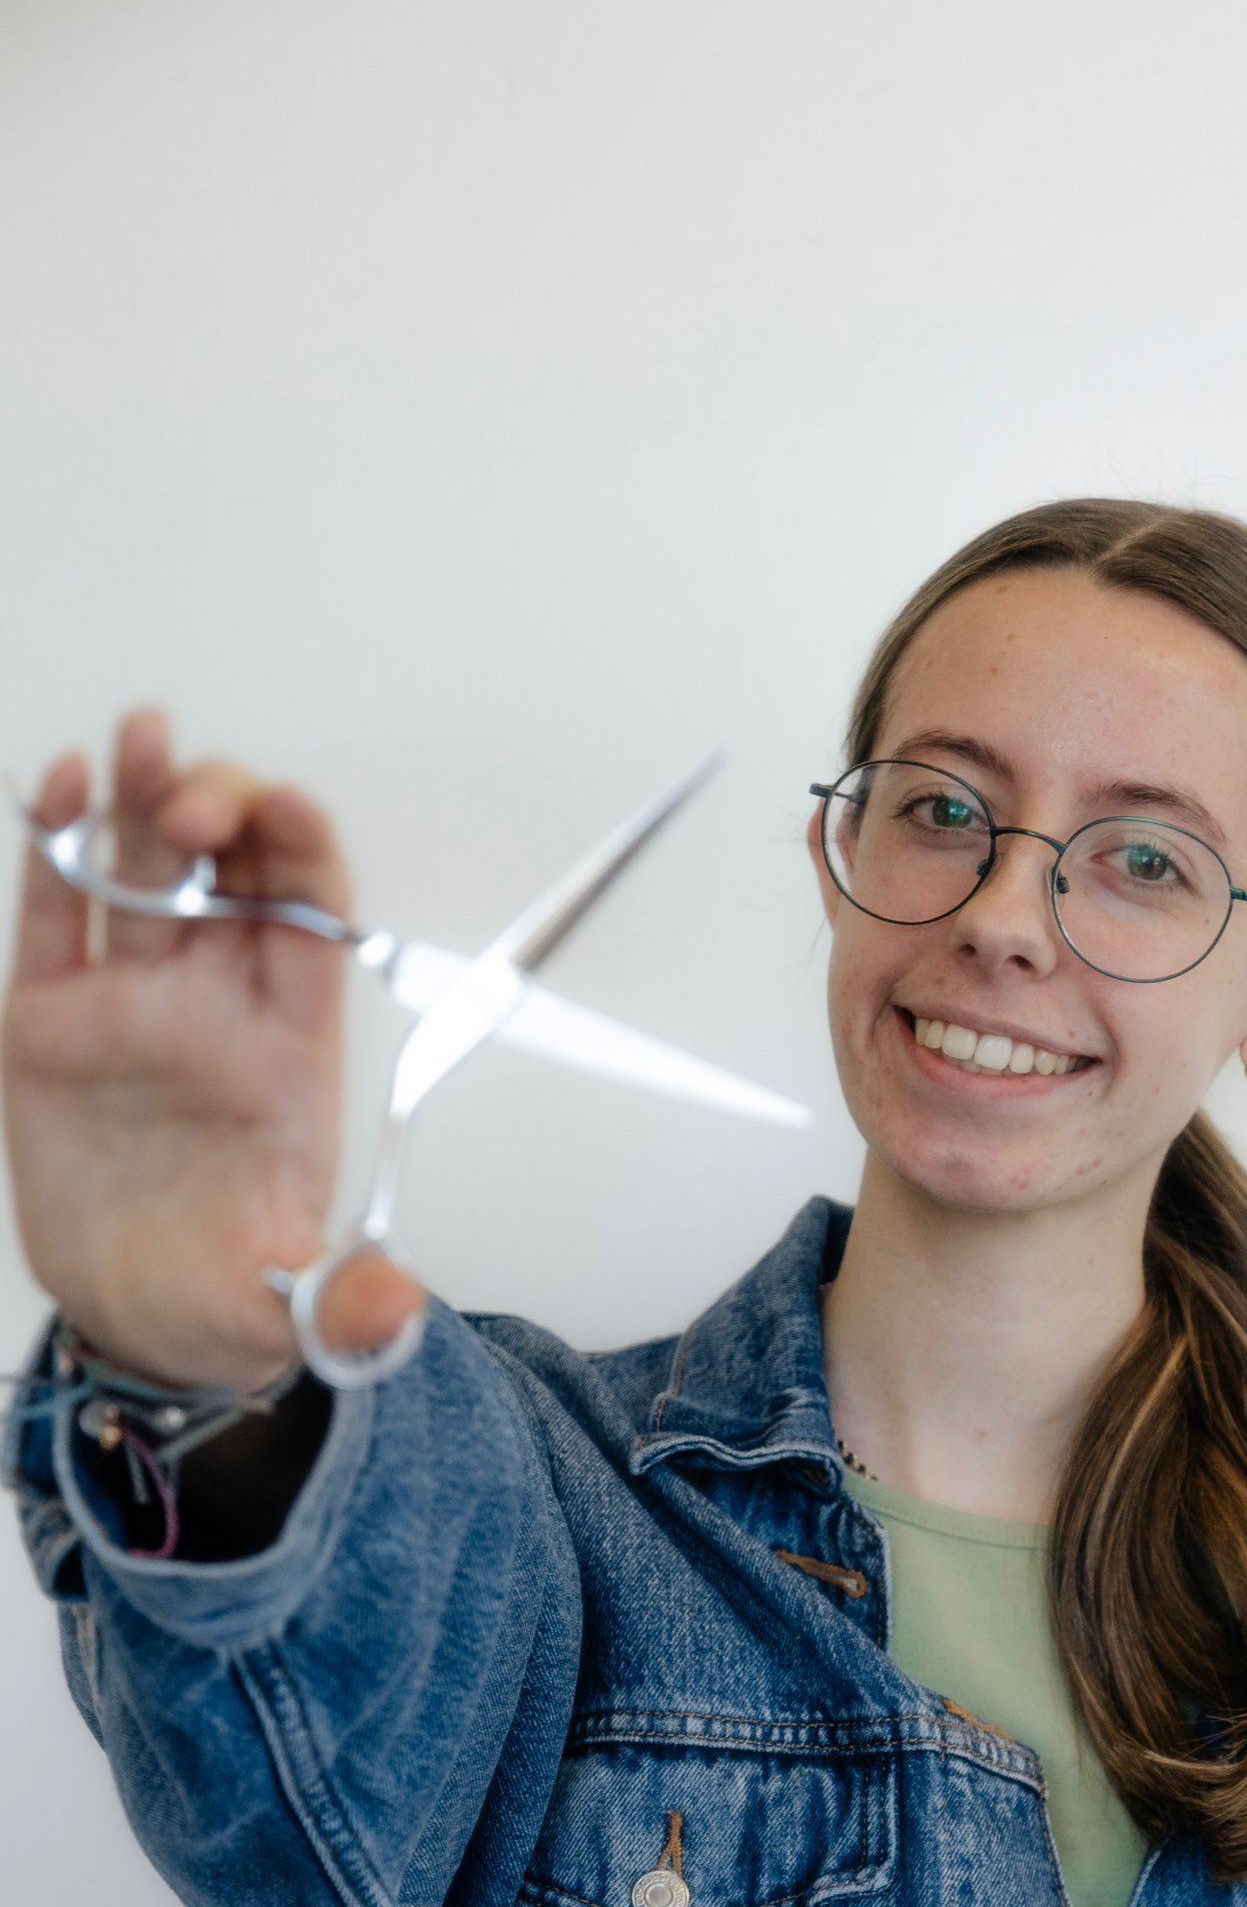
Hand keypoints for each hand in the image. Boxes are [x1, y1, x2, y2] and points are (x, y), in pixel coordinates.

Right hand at [2, 706, 423, 1389]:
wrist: (139, 1317)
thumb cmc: (230, 1288)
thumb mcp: (295, 1306)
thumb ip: (345, 1301)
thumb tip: (388, 1314)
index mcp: (289, 1043)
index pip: (313, 918)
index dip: (302, 855)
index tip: (282, 812)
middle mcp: (216, 1004)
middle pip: (233, 873)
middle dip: (223, 810)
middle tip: (192, 797)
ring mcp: (132, 1004)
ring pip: (144, 874)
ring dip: (142, 800)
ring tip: (139, 737)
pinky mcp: (50, 1023)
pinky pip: (58, 917)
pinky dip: (58, 851)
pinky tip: (64, 790)